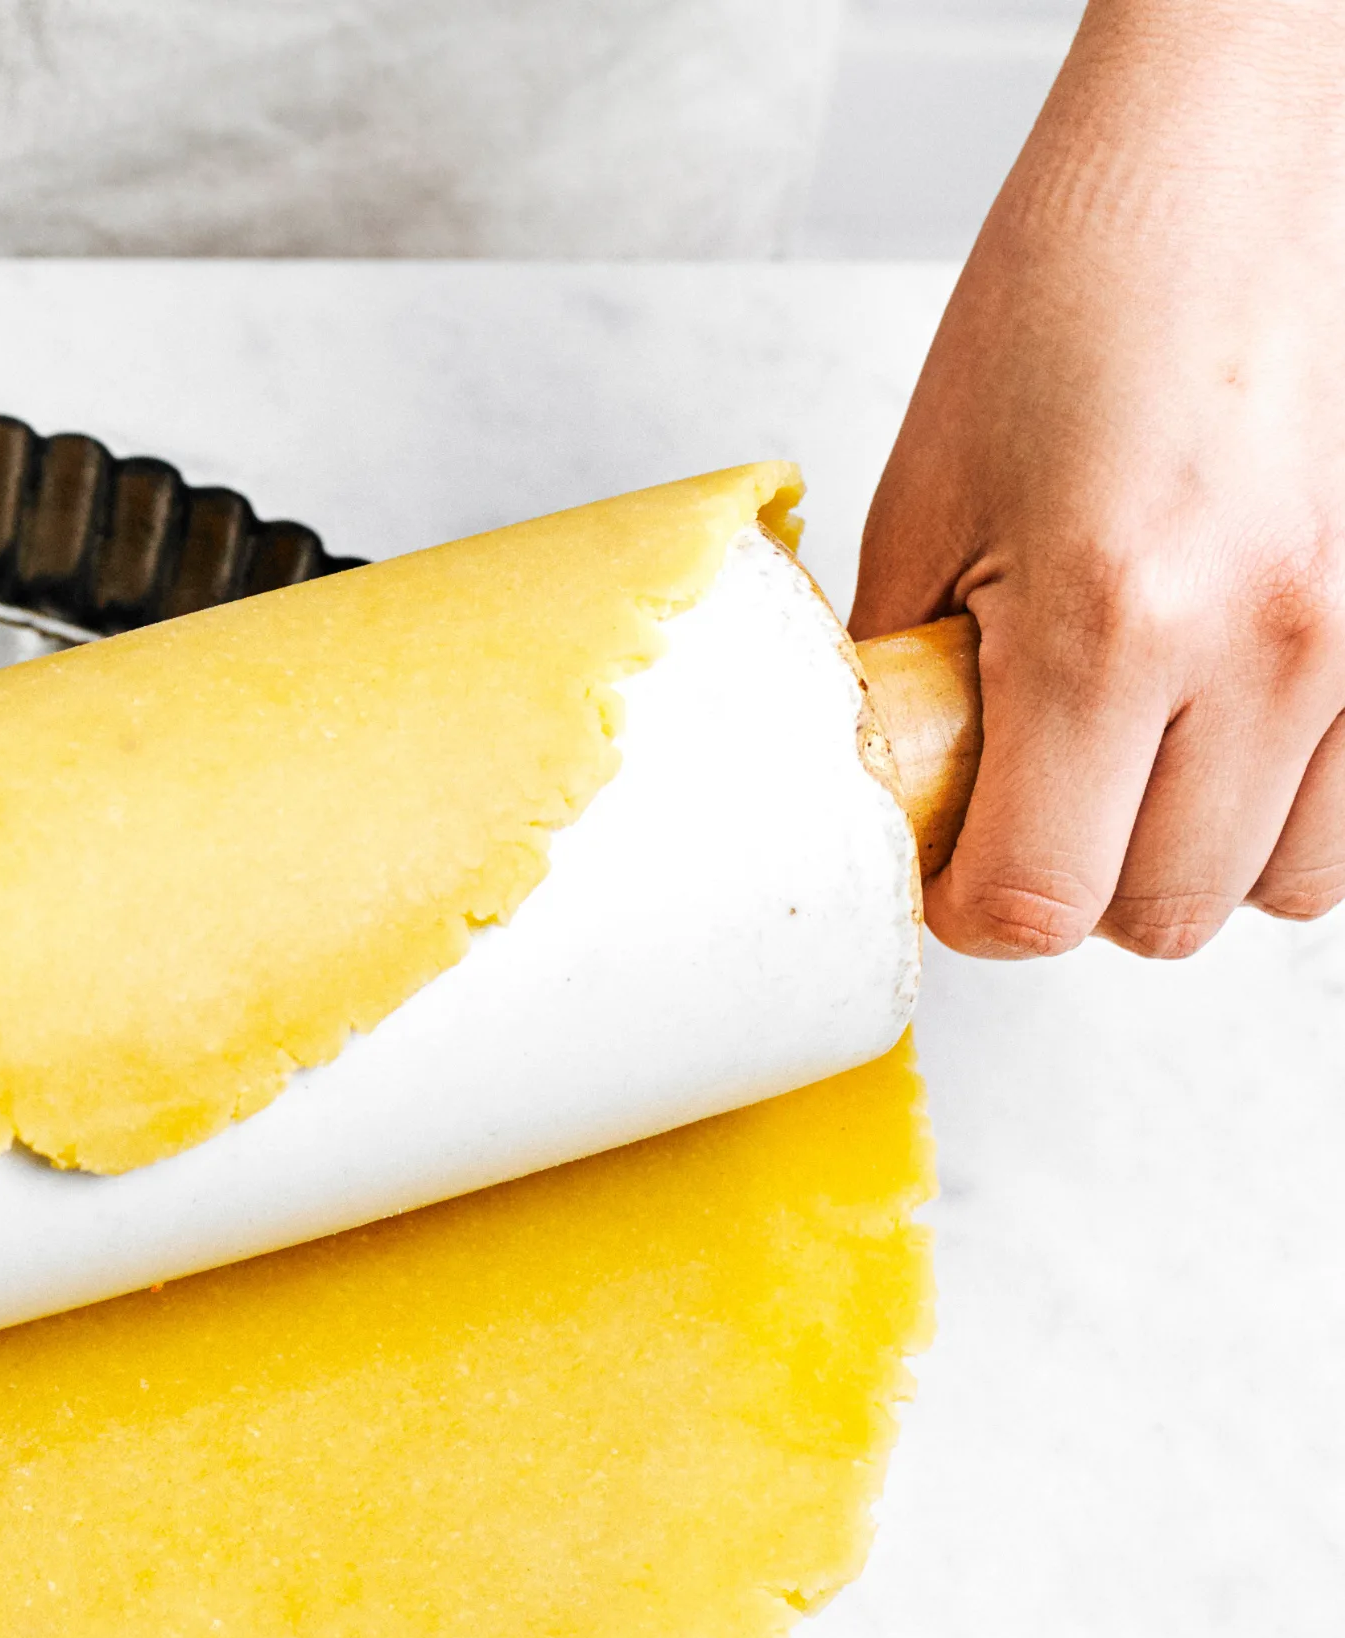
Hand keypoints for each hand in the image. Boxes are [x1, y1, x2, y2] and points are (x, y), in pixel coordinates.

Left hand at [853, 0, 1344, 958]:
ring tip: (1134, 753)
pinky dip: (1289, 807)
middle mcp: (1269, 646)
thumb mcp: (928, 506)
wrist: (1224, 164)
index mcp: (1117, 623)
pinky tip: (1221, 729)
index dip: (973, 911)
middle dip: (1078, 882)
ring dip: (1193, 854)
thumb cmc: (1076, 297)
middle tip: (1030, 793)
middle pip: (1161, 916)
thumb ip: (911, 688)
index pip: (1040, 901)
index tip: (947, 865)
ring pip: (1282, 885)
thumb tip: (906, 809)